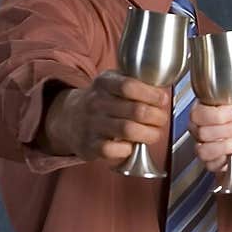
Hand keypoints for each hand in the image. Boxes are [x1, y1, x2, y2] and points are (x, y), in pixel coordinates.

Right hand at [43, 72, 170, 162]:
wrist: (69, 118)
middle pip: (136, 111)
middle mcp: (96, 102)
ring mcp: (92, 124)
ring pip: (128, 130)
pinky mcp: (90, 145)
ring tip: (153, 133)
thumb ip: (135, 83)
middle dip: (156, 117)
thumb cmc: (101, 101)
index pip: (130, 86)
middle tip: (161, 119)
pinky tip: (131, 146)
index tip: (162, 100)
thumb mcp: (112, 82)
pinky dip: (128, 149)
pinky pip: (113, 150)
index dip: (151, 94)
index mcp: (104, 83)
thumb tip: (161, 94)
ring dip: (149, 134)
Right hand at [189, 95, 231, 172]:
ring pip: (204, 150)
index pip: (198, 113)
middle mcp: (199, 127)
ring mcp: (203, 145)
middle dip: (227, 129)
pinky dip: (228, 155)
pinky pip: (212, 163)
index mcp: (203, 108)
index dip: (218, 115)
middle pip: (201, 132)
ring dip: (227, 144)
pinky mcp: (210, 161)